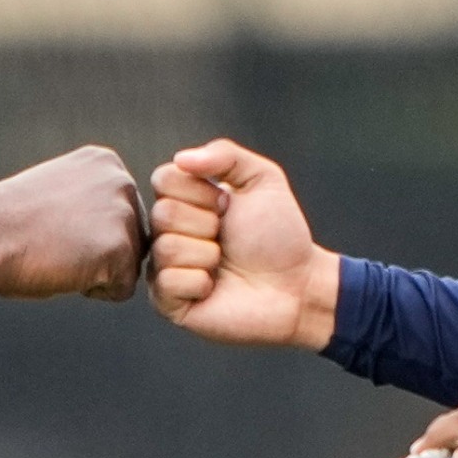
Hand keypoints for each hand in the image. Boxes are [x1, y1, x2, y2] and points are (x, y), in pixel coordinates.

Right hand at [0, 144, 146, 302]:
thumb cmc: (5, 223)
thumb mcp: (57, 192)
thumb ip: (89, 199)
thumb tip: (108, 226)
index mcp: (104, 162)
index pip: (120, 214)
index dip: (86, 234)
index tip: (52, 227)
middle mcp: (121, 179)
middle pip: (132, 238)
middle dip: (98, 253)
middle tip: (54, 245)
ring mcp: (123, 213)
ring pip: (129, 264)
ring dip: (96, 271)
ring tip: (59, 256)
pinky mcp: (121, 248)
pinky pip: (124, 289)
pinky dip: (95, 291)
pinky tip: (65, 270)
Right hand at [150, 138, 341, 349]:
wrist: (296, 284)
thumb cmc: (279, 235)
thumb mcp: (262, 178)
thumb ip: (225, 154)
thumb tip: (181, 158)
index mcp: (183, 200)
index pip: (163, 178)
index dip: (200, 191)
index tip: (227, 205)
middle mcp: (168, 232)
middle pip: (162, 213)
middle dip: (206, 224)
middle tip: (228, 238)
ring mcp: (165, 267)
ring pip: (165, 248)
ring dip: (207, 255)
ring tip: (223, 263)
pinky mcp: (168, 303)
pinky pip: (167, 282)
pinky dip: (199, 283)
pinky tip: (214, 288)